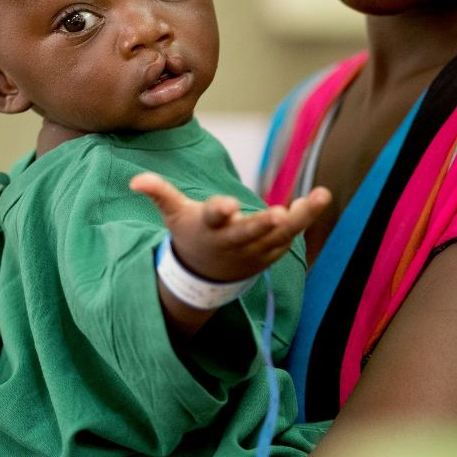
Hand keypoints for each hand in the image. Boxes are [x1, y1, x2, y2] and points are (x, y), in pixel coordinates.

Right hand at [130, 173, 330, 282]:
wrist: (206, 276)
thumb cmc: (192, 233)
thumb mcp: (175, 214)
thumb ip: (160, 194)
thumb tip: (135, 180)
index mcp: (209, 227)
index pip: (213, 217)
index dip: (220, 210)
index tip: (229, 205)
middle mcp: (233, 240)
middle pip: (250, 232)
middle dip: (262, 224)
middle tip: (278, 214)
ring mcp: (255, 250)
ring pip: (280, 234)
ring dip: (301, 216)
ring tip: (321, 195)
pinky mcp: (270, 253)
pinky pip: (290, 237)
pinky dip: (303, 220)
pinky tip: (317, 199)